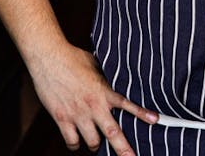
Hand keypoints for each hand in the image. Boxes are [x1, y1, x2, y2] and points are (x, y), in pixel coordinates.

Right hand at [28, 44, 157, 152]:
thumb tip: (114, 78)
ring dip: (96, 145)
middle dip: (123, 149)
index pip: (127, 104)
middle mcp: (93, 106)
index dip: (142, 113)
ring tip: (97, 144)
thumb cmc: (72, 57)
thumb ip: (106, 77)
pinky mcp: (62, 118)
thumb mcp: (95, 65)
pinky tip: (77, 143)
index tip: (155, 120)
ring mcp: (77, 114)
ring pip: (92, 142)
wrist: (49, 57)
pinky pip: (71, 141)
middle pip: (112, 133)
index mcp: (104, 91)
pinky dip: (75, 145)